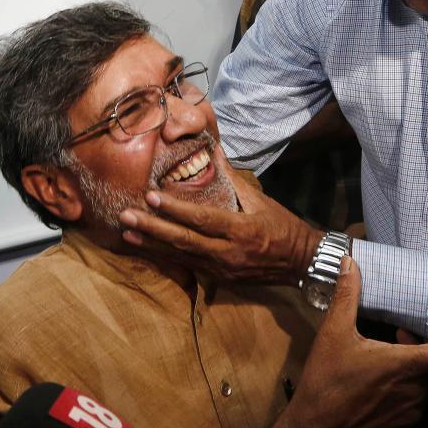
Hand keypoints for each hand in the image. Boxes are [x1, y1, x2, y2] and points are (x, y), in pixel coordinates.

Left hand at [119, 146, 322, 285]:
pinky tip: (146, 249)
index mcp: (241, 230)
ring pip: (181, 258)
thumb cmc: (282, 227)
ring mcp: (222, 269)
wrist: (301, 263)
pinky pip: (187, 267)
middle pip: (184, 241)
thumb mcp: (260, 200)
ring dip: (152, 246)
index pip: (202, 219)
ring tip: (126, 233)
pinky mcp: (220, 279)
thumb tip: (213, 149)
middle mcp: (228, 253)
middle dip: (153, 229)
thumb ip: (232, 177)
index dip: (175, 209)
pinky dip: (165, 258)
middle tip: (126, 216)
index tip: (151, 197)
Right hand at [265, 256, 427, 427]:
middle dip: (424, 347)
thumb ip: (347, 297)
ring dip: (414, 366)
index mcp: (407, 364)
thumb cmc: (326, 381)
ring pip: (426, 381)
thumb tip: (351, 261)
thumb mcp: (333, 334)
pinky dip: (405, 385)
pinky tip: (376, 381)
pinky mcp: (403, 425)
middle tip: (397, 333)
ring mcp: (412, 410)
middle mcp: (418, 389)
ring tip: (383, 355)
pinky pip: (415, 398)